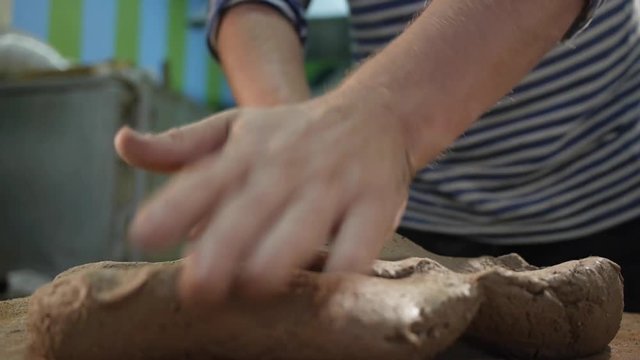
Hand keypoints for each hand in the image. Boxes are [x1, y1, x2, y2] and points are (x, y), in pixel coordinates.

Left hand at [114, 94, 412, 301]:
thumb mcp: (234, 128)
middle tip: (198, 287)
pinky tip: (330, 285)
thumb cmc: (291, 133)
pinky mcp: (375, 202)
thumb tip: (122, 143)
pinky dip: (345, 263)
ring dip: (280, 256)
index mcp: (245, 152)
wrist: (373, 113)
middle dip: (224, 248)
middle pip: (251, 208)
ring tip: (255, 286)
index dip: (174, 208)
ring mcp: (333, 184)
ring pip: (304, 225)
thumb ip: (179, 145)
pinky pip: (360, 238)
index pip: (204, 179)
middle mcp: (286, 167)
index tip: (143, 236)